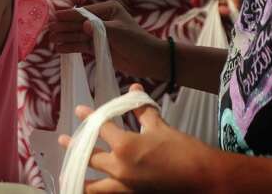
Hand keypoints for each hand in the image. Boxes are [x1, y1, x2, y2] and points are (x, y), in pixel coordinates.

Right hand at [49, 1, 166, 80]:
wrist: (150, 60)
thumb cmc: (137, 42)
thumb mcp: (119, 32)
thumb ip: (100, 29)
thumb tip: (83, 25)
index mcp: (108, 10)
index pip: (84, 12)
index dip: (69, 15)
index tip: (55, 16)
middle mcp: (101, 20)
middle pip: (78, 23)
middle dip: (64, 27)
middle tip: (49, 30)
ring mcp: (99, 34)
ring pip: (78, 35)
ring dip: (65, 37)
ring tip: (51, 40)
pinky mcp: (98, 47)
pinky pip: (81, 45)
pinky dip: (71, 47)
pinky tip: (60, 49)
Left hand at [59, 84, 219, 192]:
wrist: (207, 179)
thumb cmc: (184, 150)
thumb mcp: (161, 126)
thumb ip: (142, 109)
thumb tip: (134, 88)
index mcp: (125, 146)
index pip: (100, 128)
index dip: (89, 117)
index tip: (79, 111)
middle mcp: (120, 168)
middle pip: (91, 157)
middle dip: (76, 147)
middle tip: (64, 141)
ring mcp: (126, 187)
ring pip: (95, 187)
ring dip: (81, 179)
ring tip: (69, 177)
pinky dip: (99, 192)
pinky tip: (92, 189)